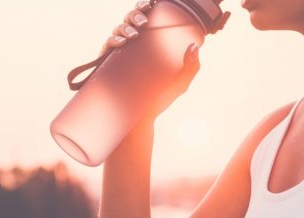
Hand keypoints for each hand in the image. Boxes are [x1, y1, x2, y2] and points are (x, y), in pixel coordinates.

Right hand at [101, 1, 202, 123]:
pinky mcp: (108, 65)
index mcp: (149, 46)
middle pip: (131, 21)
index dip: (146, 8)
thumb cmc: (159, 100)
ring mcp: (120, 55)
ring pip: (119, 30)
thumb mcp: (179, 83)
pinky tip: (121, 43)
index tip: (153, 4)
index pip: (147, 21)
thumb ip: (190, 67)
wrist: (140, 119)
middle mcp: (133, 47)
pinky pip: (107, 46)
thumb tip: (195, 46)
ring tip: (134, 34)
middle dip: (135, 15)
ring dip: (125, 27)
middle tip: (144, 21)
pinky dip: (113, 40)